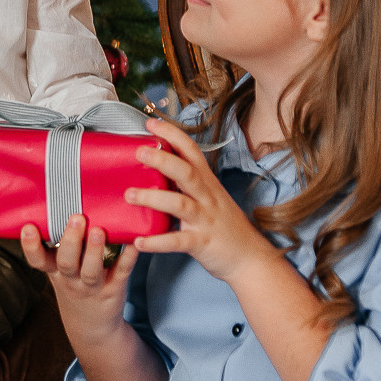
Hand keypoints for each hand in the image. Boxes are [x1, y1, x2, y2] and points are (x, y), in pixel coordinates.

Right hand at [20, 215, 137, 349]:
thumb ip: (58, 245)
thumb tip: (57, 203)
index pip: (38, 260)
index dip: (31, 246)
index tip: (28, 227)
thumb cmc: (74, 285)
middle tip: (76, 218)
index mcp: (55, 271)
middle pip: (66, 263)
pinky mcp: (114, 288)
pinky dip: (128, 257)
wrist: (93, 326)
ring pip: (91, 271)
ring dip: (94, 250)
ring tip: (98, 231)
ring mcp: (93, 286)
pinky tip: (133, 242)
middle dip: (70, 241)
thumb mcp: (59, 271)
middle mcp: (71, 280)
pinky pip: (121, 272)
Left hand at [128, 118, 275, 282]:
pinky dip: (157, 241)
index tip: (150, 123)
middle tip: (139, 152)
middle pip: (186, 172)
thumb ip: (188, 184)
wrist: (250, 257)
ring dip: (153, 198)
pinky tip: (138, 241)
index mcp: (207, 182)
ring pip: (179, 204)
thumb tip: (156, 170)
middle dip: (162, 159)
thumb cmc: (225, 225)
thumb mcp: (210, 197)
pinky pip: (178, 241)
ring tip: (129, 195)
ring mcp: (205, 219)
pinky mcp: (202, 243)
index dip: (172, 134)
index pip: (191, 151)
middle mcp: (207, 197)